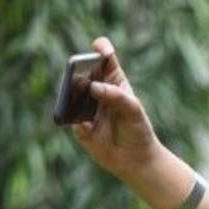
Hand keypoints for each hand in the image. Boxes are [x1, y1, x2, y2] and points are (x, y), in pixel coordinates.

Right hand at [66, 36, 163, 180]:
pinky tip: (87, 127)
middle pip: (81, 72)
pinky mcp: (78, 125)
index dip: (101, 48)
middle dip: (78, 72)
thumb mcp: (133, 110)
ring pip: (70, 94)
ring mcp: (84, 106)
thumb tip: (93, 87)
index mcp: (112, 81)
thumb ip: (117, 96)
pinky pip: (71, 119)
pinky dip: (77, 122)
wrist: (135, 159)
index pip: (105, 58)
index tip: (100, 49)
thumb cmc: (137, 129)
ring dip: (71, 95)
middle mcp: (95, 90)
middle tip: (81, 78)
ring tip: (76, 96)